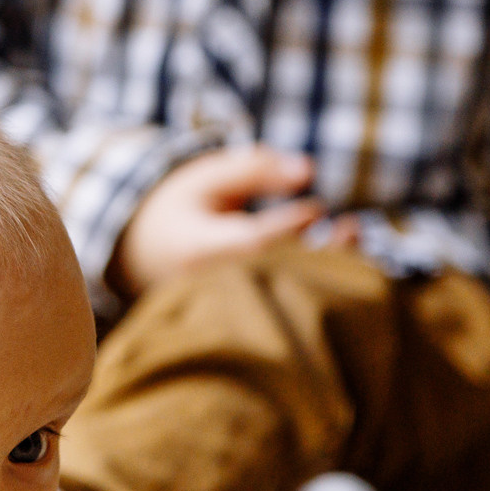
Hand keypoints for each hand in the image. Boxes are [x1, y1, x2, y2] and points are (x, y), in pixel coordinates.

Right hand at [111, 145, 345, 297]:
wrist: (138, 254)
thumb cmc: (179, 209)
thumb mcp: (207, 179)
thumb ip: (255, 170)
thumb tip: (308, 169)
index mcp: (198, 250)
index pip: (254, 244)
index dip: (292, 226)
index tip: (318, 207)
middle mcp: (210, 288)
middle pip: (275, 282)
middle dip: (320, 258)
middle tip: (352, 227)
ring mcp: (221, 309)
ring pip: (283, 301)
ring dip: (326, 276)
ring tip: (351, 240)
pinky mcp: (234, 321)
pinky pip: (281, 310)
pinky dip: (315, 290)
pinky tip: (338, 266)